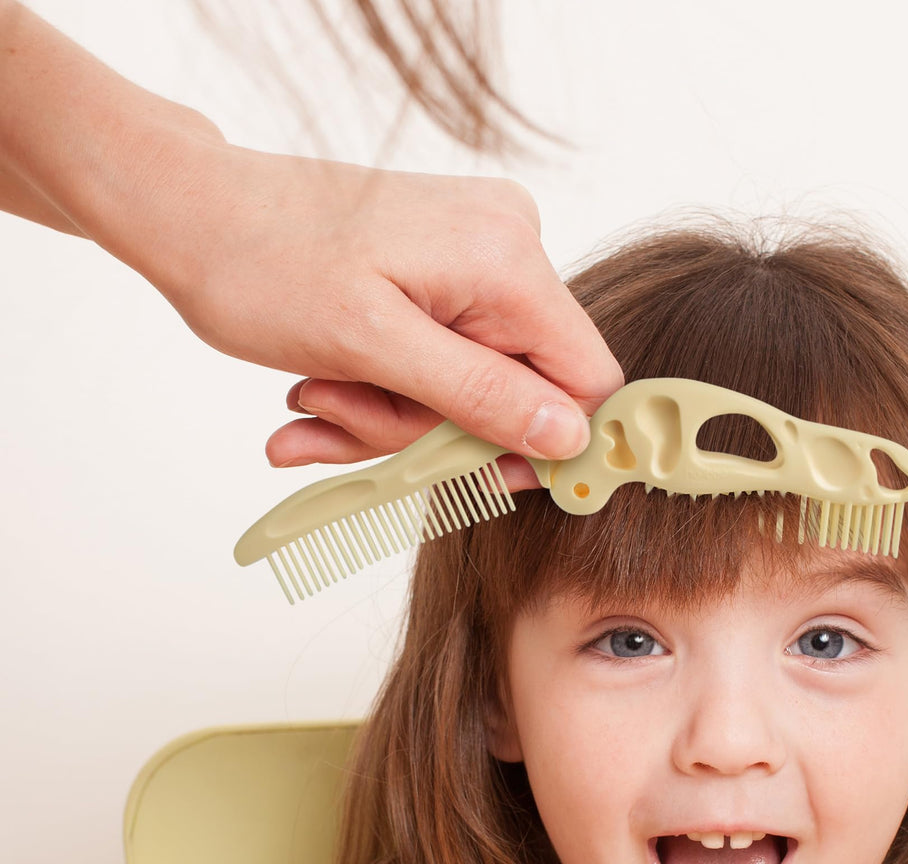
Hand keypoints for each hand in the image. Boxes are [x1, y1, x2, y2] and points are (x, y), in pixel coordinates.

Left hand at [132, 144, 621, 467]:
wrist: (187, 208)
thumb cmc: (262, 265)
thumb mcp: (374, 346)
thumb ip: (483, 395)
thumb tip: (572, 438)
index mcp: (507, 259)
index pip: (587, 382)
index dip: (543, 446)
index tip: (476, 477)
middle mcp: (509, 246)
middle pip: (520, 393)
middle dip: (429, 428)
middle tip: (339, 417)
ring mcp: (479, 256)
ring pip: (474, 387)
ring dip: (390, 416)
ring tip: (313, 399)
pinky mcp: (448, 270)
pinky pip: (444, 361)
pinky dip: (386, 390)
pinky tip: (321, 394)